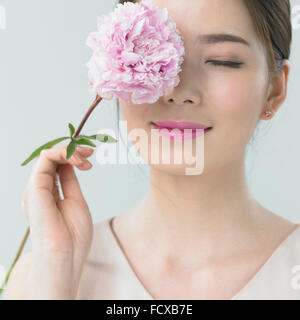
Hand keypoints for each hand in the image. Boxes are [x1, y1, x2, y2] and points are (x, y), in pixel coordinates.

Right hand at [22, 145, 93, 298]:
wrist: (66, 255)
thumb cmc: (74, 236)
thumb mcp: (76, 201)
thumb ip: (69, 181)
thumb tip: (70, 164)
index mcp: (49, 195)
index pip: (57, 167)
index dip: (73, 157)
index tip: (90, 156)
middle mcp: (40, 190)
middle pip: (52, 160)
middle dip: (73, 151)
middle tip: (90, 152)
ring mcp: (37, 188)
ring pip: (48, 156)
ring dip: (69, 150)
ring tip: (85, 156)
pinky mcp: (35, 187)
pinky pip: (45, 159)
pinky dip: (62, 153)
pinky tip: (76, 158)